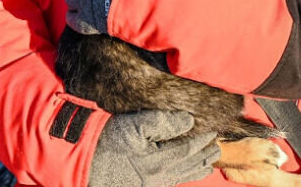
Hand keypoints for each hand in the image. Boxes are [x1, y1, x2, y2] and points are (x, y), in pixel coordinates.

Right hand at [89, 110, 219, 186]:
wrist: (82, 164)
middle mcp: (159, 177)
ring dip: (198, 168)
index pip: (189, 149)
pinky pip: (171, 182)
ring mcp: (152, 184)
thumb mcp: (132, 125)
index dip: (202, 140)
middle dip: (205, 155)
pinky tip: (185, 174)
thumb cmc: (105, 142)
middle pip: (189, 165)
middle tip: (218, 147)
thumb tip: (188, 120)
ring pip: (182, 176)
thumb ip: (162, 122)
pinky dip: (183, 176)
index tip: (214, 132)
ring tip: (210, 162)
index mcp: (159, 161)